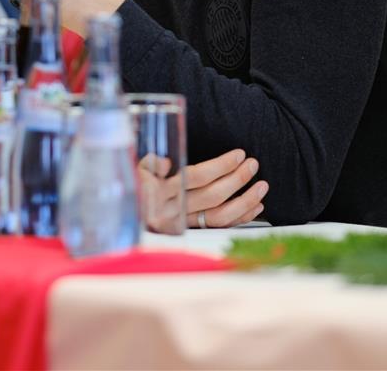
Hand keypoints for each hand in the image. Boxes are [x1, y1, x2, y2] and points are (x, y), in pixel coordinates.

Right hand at [138, 149, 267, 231]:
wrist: (125, 215)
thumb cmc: (134, 183)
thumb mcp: (135, 169)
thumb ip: (150, 163)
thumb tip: (166, 163)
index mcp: (160, 191)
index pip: (196, 177)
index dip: (220, 166)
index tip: (239, 154)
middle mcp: (172, 210)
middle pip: (212, 196)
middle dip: (237, 179)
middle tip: (253, 164)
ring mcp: (183, 224)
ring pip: (219, 216)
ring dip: (245, 201)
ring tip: (262, 186)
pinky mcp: (191, 232)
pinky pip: (220, 227)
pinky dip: (241, 218)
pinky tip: (256, 206)